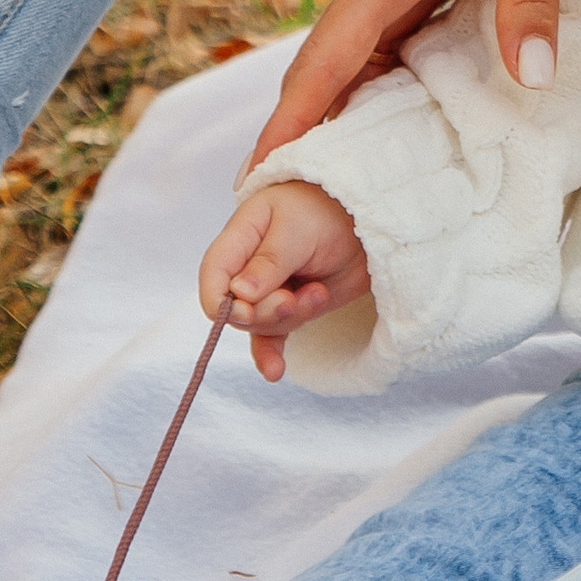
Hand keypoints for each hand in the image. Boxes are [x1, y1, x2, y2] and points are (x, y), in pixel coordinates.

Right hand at [199, 180, 368, 381]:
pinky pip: (273, 337)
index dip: (222, 302)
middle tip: (292, 299)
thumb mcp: (298, 228)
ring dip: (290, 318)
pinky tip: (274, 371)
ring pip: (261, 325)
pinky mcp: (291, 307)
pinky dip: (273, 354)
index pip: (213, 276)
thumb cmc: (328, 209)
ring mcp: (269, 290)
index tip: (246, 310)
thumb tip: (238, 293)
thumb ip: (270, 261)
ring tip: (318, 292)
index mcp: (240, 237)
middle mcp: (248, 268)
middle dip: (265, 312)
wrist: (367, 221)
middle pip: (237, 310)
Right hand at [244, 0, 580, 164]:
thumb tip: (531, 80)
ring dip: (338, 110)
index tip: (257, 179)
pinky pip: (393, 34)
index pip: (328, 57)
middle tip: (272, 209)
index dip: (293, 121)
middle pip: (329, 63)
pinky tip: (389, 122)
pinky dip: (381, 79)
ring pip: (360, 52)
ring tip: (320, 186)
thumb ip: (531, 0)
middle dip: (299, 131)